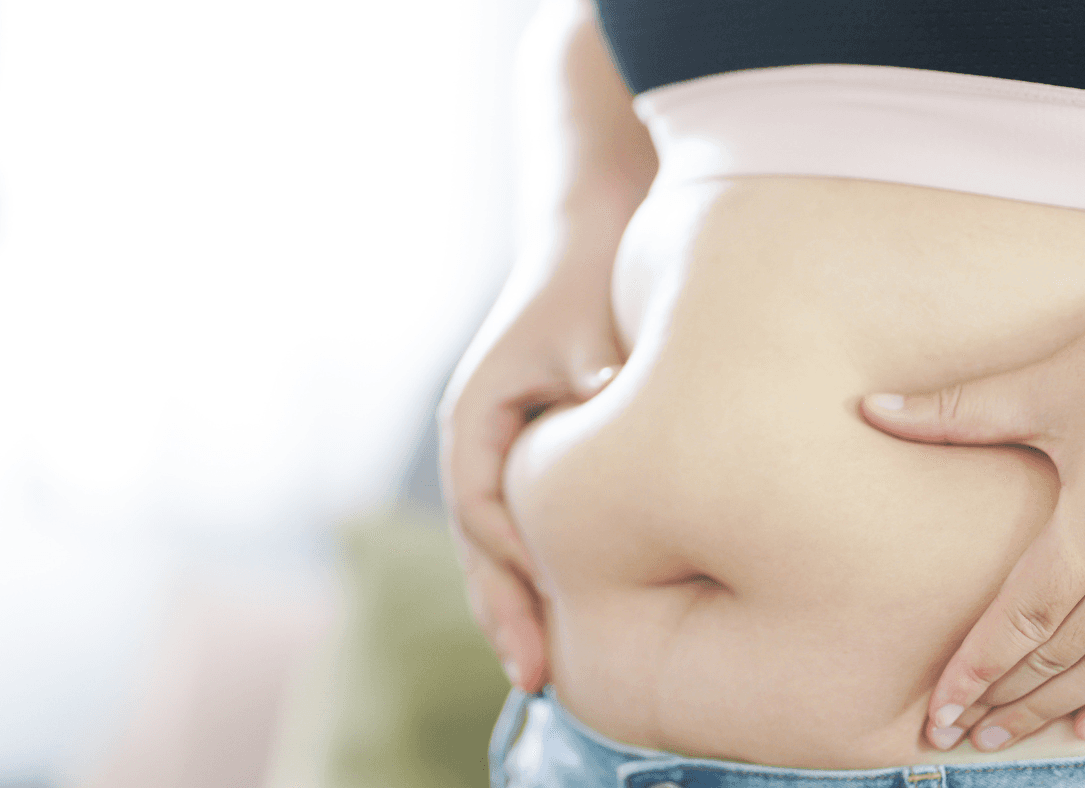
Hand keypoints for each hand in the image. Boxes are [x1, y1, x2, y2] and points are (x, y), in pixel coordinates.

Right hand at [438, 269, 622, 692]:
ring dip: (519, 602)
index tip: (553, 624)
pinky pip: (525, 524)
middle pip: (481, 545)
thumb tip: (611, 419)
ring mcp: (499, 448)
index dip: (516, 573)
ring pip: (499, 543)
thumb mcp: (585, 334)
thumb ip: (592, 382)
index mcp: (473, 418)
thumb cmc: (582, 279)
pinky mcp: (529, 448)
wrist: (583, 230)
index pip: (484, 515)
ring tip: (543, 671)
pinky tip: (570, 608)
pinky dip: (540, 569)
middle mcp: (476, 440)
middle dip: (505, 612)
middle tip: (535, 679)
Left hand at [860, 258, 1084, 751]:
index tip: (937, 711)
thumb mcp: (1054, 383)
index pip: (1022, 621)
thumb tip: (870, 409)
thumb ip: (957, 412)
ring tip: (1008, 734)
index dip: (974, 671)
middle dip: (1006, 700)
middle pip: (1064, 655)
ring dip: (1057, 707)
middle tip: (959, 734)